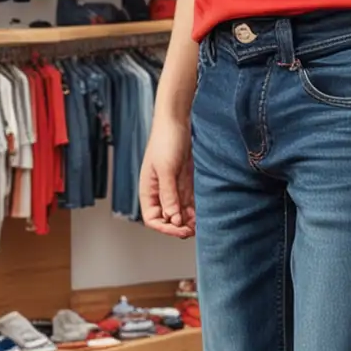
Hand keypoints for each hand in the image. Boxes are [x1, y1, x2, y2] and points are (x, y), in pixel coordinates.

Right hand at [140, 115, 195, 238]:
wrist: (177, 121)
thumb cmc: (166, 141)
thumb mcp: (166, 169)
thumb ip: (169, 194)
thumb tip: (172, 218)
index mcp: (149, 190)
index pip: (152, 219)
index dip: (165, 228)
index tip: (181, 230)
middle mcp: (159, 192)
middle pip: (166, 219)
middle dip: (178, 227)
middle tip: (193, 230)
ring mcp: (172, 187)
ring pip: (179, 212)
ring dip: (188, 221)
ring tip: (200, 224)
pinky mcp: (184, 182)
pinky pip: (188, 202)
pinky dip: (194, 210)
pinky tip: (202, 214)